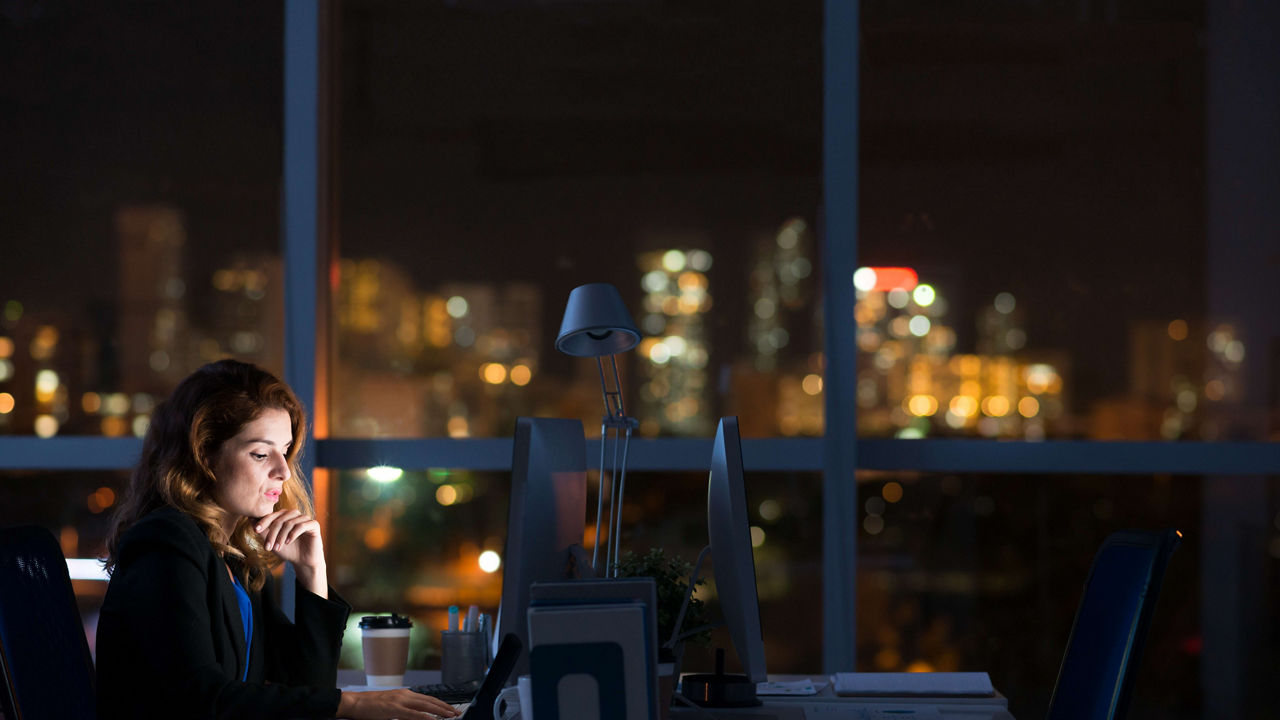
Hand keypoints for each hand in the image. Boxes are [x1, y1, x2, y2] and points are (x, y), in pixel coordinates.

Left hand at [254, 509, 326, 594]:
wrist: (303, 561)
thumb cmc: (288, 550)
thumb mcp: (272, 541)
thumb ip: (263, 530)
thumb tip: (250, 517)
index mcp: (285, 516)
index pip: (273, 515)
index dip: (264, 521)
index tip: (255, 530)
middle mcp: (295, 515)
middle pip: (280, 519)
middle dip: (272, 533)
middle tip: (267, 547)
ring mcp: (305, 519)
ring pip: (290, 523)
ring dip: (281, 536)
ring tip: (277, 548)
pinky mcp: (314, 525)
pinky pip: (302, 525)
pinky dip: (293, 534)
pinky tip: (288, 542)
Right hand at [336, 688, 460, 718]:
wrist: (355, 702)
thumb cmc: (370, 705)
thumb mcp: (391, 705)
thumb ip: (405, 709)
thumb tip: (417, 715)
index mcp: (405, 694)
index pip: (428, 699)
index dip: (441, 704)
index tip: (450, 709)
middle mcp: (405, 694)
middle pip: (430, 701)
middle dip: (445, 707)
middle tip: (456, 713)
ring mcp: (400, 700)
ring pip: (425, 705)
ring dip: (439, 711)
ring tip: (450, 715)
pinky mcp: (394, 708)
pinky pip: (413, 714)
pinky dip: (424, 717)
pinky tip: (432, 719)